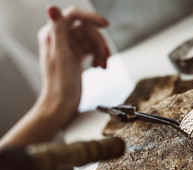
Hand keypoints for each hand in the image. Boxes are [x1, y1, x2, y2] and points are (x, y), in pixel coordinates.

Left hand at [0, 6, 109, 148]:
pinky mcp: (77, 56)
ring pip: (92, 40)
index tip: (105, 24)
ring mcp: (69, 47)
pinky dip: (99, 56)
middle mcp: (60, 38)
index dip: (91, 17)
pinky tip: (100, 66)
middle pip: (87, 29)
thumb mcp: (61, 55)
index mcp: (53, 34)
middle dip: (99, 42)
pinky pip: (92, 49)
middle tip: (105, 55)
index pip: (73, 15)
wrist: (63, 103)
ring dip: (101, 51)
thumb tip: (52, 8)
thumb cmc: (59, 83)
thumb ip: (58, 31)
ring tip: (104, 64)